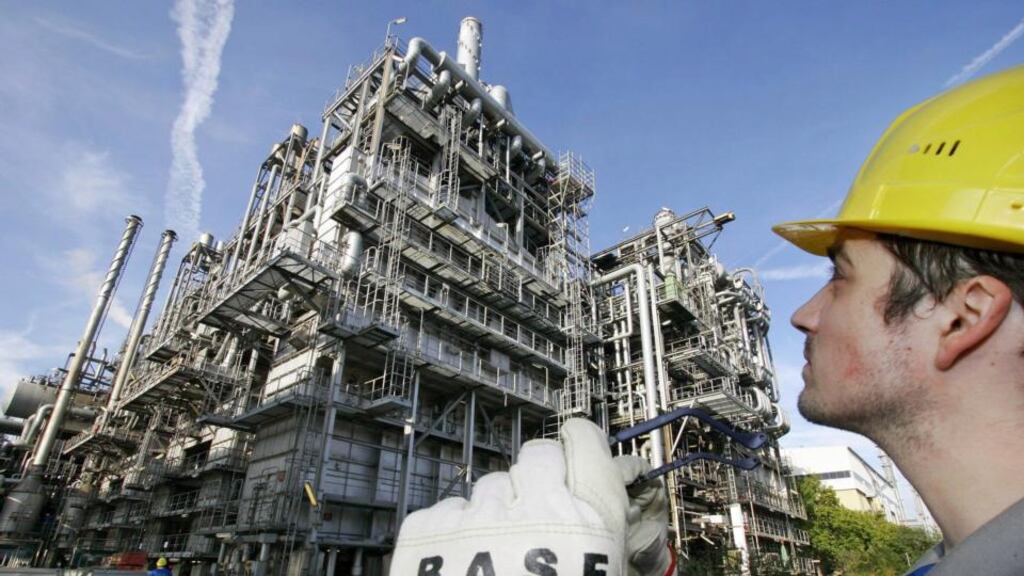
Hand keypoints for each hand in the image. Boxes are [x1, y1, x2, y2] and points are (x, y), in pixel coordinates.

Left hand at [389, 418, 674, 575]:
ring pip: (488, 482)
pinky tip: (458, 568)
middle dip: (535, 477)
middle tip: (534, 513)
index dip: (580, 446)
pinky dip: (451, 531)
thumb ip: (607, 553)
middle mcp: (533, 508)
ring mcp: (475, 516)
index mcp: (587, 526)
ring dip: (493, 510)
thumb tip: (612, 533)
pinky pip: (446, 508)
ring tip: (493, 557)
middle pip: (537, 455)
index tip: (575, 451)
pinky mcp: (426, 531)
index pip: (587, 444)